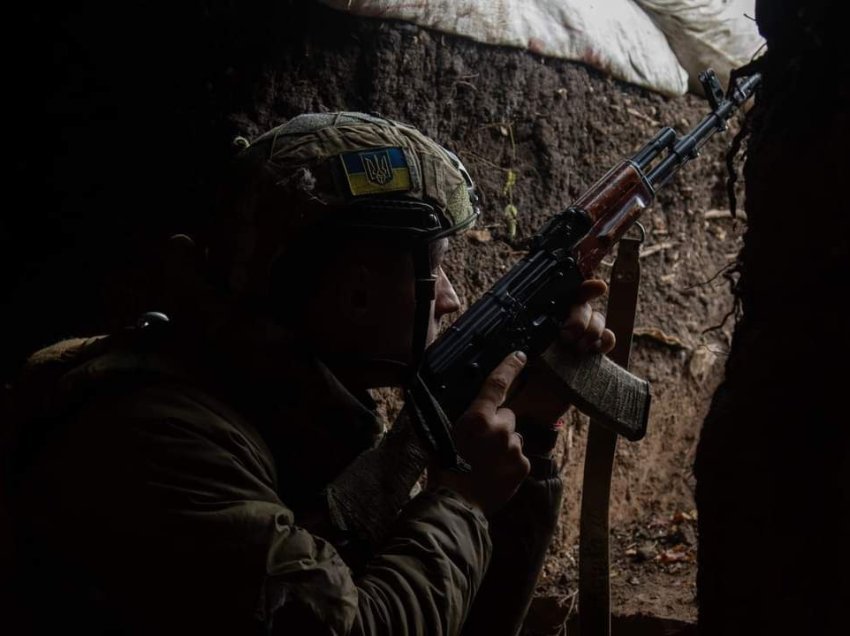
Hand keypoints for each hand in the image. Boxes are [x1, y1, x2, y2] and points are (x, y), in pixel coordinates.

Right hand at [428, 351, 530, 515]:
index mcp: (478, 417)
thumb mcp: (442, 434)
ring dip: (503, 443)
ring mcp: (514, 447)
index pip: (497, 384)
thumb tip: (458, 401)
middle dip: (497, 424)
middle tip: (480, 443)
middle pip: (506, 415)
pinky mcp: (523, 465)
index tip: (519, 356)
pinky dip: (509, 461)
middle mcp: (501, 428)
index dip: (509, 367)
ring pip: (513, 436)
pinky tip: (494, 471)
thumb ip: (460, 416)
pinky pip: (518, 454)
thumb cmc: (444, 468)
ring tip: (485, 461)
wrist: (457, 503)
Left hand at [505, 279, 614, 447]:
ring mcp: (579, 341)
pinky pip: (607, 340)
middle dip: (580, 316)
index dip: (582, 287)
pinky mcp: (591, 358)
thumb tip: (528, 325)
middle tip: (566, 335)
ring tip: (577, 348)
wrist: (529, 410)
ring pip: (597, 320)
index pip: (564, 296)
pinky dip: (606, 340)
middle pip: (583, 306)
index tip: (596, 287)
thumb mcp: (513, 355)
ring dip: (592, 329)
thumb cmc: (515, 380)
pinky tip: (596, 348)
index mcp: (543, 321)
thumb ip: (521, 340)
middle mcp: (562, 327)